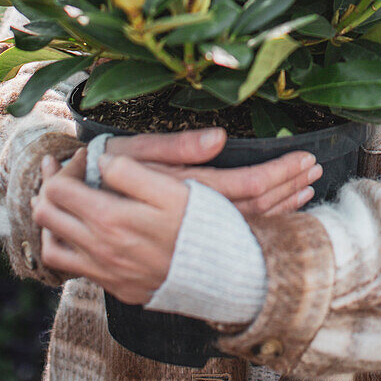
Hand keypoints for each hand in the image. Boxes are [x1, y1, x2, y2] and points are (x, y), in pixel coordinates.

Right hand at [30, 128, 322, 301]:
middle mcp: (190, 220)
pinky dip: (258, 223)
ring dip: (279, 206)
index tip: (307, 157)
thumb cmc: (99, 171)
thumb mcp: (133, 154)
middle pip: (254, 208)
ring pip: (245, 223)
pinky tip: (275, 211)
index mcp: (184, 193)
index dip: (279, 172)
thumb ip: (177, 147)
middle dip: (287, 188)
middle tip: (315, 169)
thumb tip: (220, 137)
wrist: (65, 209)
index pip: (246, 184)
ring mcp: (186, 236)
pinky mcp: (181, 243)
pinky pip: (229, 235)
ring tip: (306, 186)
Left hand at [32, 151, 188, 302]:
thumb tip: (102, 160)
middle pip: (47, 214)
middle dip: (49, 186)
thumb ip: (131, 171)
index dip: (67, 166)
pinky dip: (64, 246)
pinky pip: (70, 268)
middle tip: (61, 170)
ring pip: (51, 245)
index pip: (59, 188)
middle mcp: (99, 248)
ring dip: (50, 219)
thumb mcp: (171, 187)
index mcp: (109, 218)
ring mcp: (104, 270)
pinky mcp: (114, 285)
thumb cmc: (199, 224)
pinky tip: (77, 232)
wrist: (222, 274)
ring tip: (59, 199)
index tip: (86, 156)